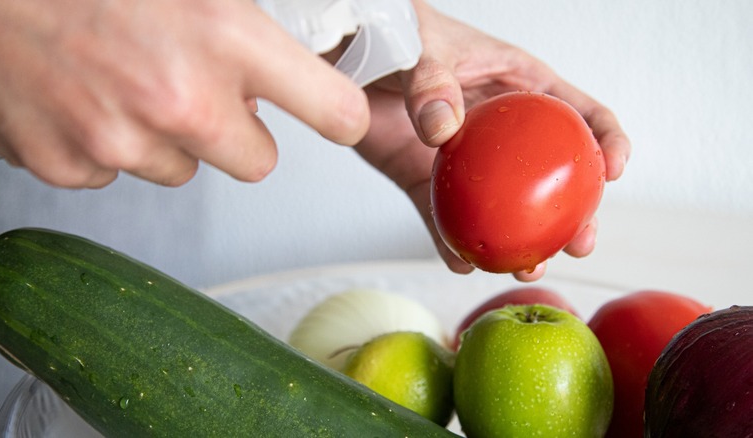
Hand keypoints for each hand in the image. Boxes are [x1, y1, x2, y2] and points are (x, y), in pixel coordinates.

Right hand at [0, 0, 368, 187]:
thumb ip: (241, 19)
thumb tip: (295, 50)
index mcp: (224, 36)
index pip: (331, 108)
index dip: (340, 115)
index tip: (342, 118)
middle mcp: (180, 98)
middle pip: (259, 162)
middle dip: (238, 133)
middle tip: (198, 90)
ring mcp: (123, 141)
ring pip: (184, 170)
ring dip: (168, 137)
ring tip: (127, 82)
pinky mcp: (72, 166)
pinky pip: (119, 174)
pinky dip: (109, 145)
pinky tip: (85, 99)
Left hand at [355, 0, 630, 280]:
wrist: (345, 56)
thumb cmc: (396, 35)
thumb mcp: (422, 48)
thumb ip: (432, 83)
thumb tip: (444, 129)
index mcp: (519, 88)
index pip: (580, 114)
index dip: (608, 141)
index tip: (614, 171)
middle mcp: (501, 133)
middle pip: (553, 177)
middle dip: (574, 214)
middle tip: (578, 243)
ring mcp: (466, 162)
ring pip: (504, 209)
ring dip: (520, 243)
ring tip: (526, 266)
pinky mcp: (424, 181)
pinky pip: (443, 218)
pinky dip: (451, 243)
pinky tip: (460, 264)